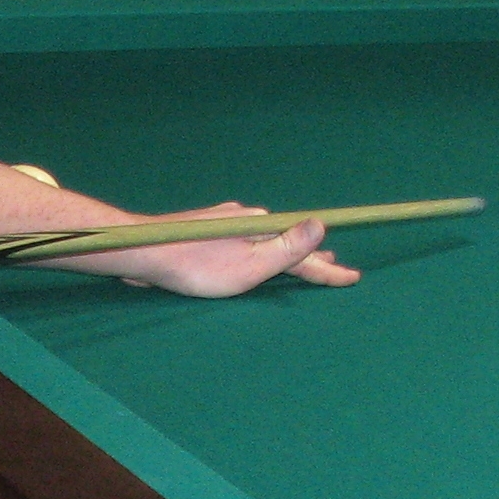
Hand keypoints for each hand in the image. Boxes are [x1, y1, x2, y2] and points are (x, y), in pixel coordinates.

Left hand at [112, 202, 356, 295]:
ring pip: (265, 238)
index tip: (354, 278)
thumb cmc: (197, 267)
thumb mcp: (249, 266)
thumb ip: (286, 249)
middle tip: (333, 265)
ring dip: (286, 250)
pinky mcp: (207, 229)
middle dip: (311, 255)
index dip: (329, 269)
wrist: (145, 250)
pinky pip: (243, 239)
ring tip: (301, 260)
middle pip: (287, 241)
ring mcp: (226, 222)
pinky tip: (252, 251)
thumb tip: (321, 225)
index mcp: (263, 230)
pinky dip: (259, 247)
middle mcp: (248, 220)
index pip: (305, 254)